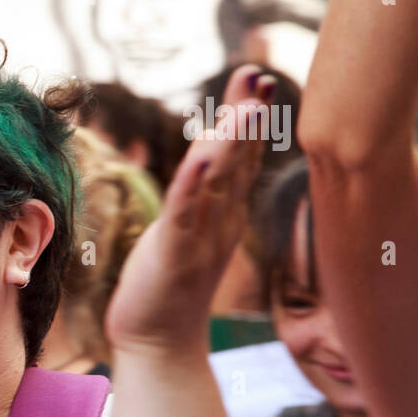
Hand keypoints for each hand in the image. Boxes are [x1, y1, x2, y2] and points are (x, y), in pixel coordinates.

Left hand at [105, 65, 271, 356]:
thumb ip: (199, 196)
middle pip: (237, 159)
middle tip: (258, 73)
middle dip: (247, 116)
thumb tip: (205, 160)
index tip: (257, 77)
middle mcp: (219, 221)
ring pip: (218, 182)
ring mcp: (200, 237)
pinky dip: (192, 185)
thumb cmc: (168, 285)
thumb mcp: (188, 231)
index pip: (240, 155)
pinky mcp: (174, 255)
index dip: (248, 116)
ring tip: (246, 105)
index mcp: (223, 212)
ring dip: (230, 142)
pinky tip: (200, 159)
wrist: (159, 342)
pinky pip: (185, 214)